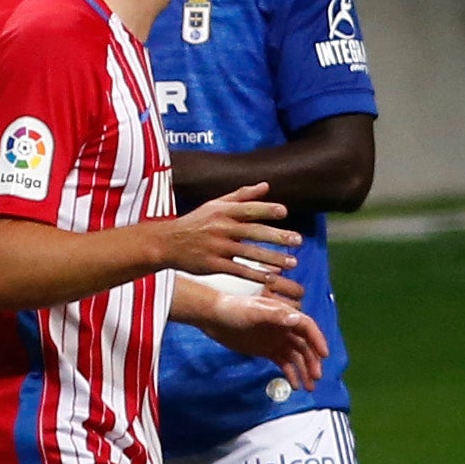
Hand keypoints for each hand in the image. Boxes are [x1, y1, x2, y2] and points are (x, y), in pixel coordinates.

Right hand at [157, 183, 302, 295]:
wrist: (166, 243)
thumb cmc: (195, 223)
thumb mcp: (215, 205)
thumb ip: (242, 196)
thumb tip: (266, 186)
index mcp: (222, 211)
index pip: (248, 209)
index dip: (266, 210)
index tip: (284, 212)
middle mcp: (220, 228)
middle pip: (253, 231)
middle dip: (277, 236)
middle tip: (298, 241)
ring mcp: (217, 247)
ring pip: (249, 253)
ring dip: (272, 258)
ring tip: (292, 262)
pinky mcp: (213, 265)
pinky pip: (238, 270)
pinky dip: (256, 274)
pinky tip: (271, 278)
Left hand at [192, 290, 330, 390]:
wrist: (213, 318)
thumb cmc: (233, 309)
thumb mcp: (254, 310)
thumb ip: (275, 315)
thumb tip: (296, 319)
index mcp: (284, 314)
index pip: (307, 327)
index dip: (318, 340)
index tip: (324, 355)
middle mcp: (284, 327)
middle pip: (305, 345)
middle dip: (313, 361)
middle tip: (316, 377)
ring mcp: (277, 340)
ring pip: (297, 357)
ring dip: (305, 370)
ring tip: (309, 387)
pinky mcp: (268, 350)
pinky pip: (284, 363)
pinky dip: (291, 373)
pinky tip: (295, 385)